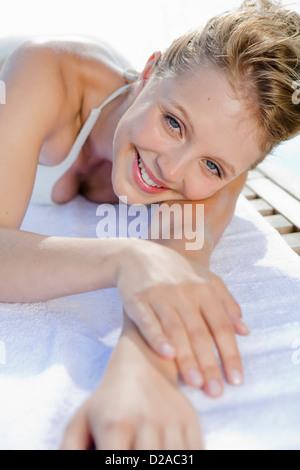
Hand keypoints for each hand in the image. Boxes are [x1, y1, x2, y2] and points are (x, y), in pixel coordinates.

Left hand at [60, 328, 202, 449]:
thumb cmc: (107, 401)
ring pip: (175, 461)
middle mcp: (146, 422)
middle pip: (149, 463)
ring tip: (149, 460)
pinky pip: (194, 454)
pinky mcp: (191, 422)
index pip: (116, 462)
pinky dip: (187, 463)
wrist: (142, 364)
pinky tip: (169, 461)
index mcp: (115, 423)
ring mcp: (171, 422)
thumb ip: (70, 452)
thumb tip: (69, 468)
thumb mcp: (81, 421)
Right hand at [116, 239, 249, 396]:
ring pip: (176, 329)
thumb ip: (226, 303)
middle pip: (200, 332)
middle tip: (215, 391)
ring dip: (186, 357)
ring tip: (195, 382)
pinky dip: (157, 337)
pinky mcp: (137, 299)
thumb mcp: (205, 279)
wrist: (137, 254)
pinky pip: (148, 321)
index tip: (236, 379)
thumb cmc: (175, 271)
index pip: (221, 326)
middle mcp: (184, 292)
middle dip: (209, 363)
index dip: (230, 353)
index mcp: (203, 289)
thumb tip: (245, 331)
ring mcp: (160, 295)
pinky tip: (166, 354)